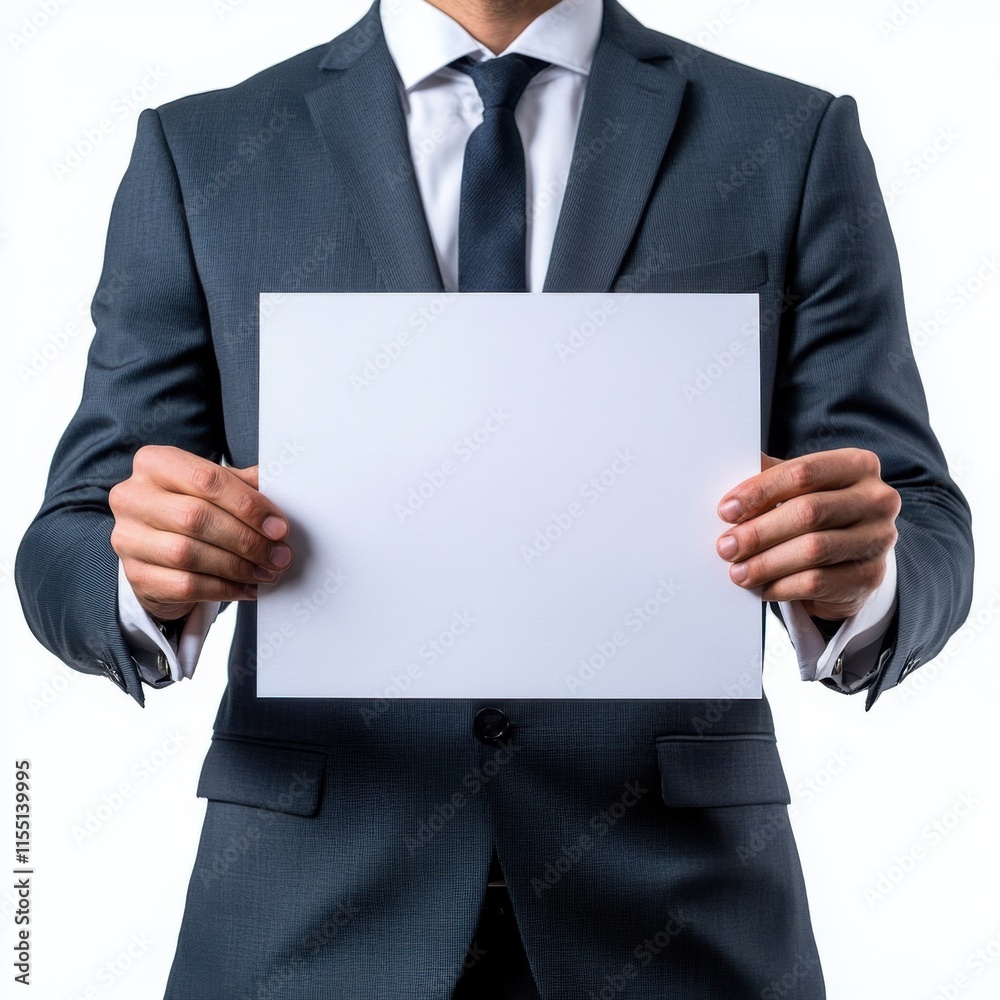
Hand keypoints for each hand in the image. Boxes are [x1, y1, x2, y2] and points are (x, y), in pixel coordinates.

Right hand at [109, 445, 292, 621]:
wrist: (160, 551)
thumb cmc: (192, 510)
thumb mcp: (215, 489)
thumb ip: (244, 485)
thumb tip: (282, 488)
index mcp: (154, 463)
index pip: (207, 479)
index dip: (248, 505)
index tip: (279, 526)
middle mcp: (132, 497)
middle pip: (197, 518)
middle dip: (247, 539)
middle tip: (278, 555)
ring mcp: (128, 538)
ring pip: (188, 554)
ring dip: (238, 566)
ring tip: (267, 571)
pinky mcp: (136, 575)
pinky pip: (185, 585)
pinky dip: (224, 589)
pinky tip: (247, 588)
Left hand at [716, 449, 899, 619]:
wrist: (850, 561)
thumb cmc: (817, 516)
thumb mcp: (797, 490)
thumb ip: (769, 479)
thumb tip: (730, 477)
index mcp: (856, 465)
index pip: (802, 473)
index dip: (759, 491)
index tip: (726, 510)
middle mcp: (876, 499)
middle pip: (807, 512)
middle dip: (758, 532)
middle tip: (727, 546)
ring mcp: (878, 539)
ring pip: (813, 549)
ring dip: (766, 563)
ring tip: (738, 571)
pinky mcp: (870, 576)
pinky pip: (818, 582)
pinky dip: (783, 586)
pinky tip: (763, 587)